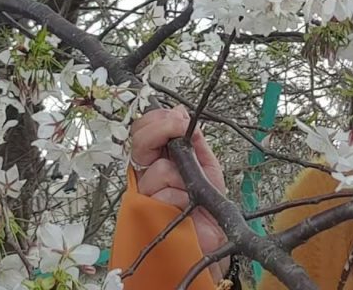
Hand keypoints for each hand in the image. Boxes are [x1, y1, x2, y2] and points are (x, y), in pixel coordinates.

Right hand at [129, 106, 229, 282]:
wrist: (212, 240)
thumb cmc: (206, 206)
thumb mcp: (206, 165)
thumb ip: (194, 140)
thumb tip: (179, 111)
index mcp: (158, 159)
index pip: (144, 131)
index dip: (156, 120)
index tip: (176, 118)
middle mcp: (146, 175)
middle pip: (139, 143)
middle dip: (160, 131)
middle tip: (178, 130)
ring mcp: (143, 194)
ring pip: (158, 170)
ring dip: (181, 178)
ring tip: (190, 192)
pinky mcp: (144, 214)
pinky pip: (163, 194)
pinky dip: (180, 198)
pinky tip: (185, 207)